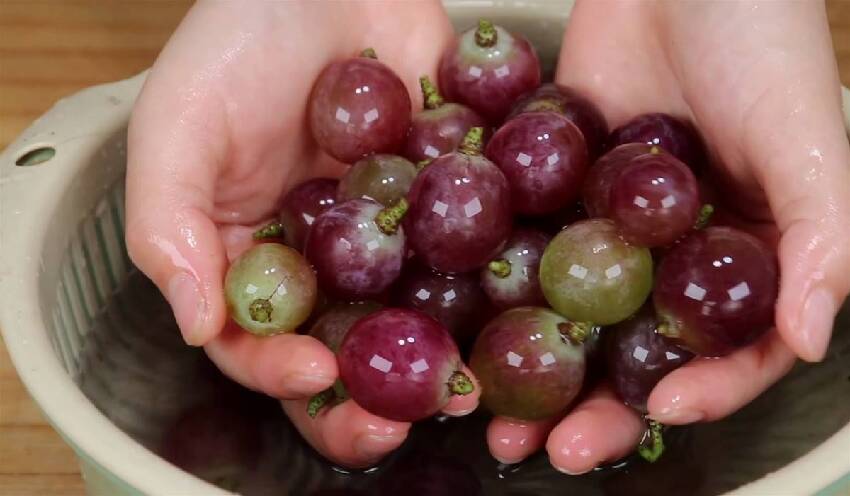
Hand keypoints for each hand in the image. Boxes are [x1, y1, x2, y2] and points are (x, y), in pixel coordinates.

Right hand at [126, 0, 478, 467]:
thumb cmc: (238, 41)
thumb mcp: (177, 127)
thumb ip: (169, 227)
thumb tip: (194, 324)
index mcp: (250, 259)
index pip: (257, 342)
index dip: (281, 371)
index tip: (314, 373)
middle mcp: (321, 262)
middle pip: (341, 350)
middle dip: (367, 397)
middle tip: (401, 420)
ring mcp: (389, 239)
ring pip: (412, 319)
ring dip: (437, 358)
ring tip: (463, 385)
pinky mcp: (446, 206)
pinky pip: (468, 254)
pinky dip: (487, 284)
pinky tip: (507, 309)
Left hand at [487, 0, 849, 472]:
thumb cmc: (765, 45)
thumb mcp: (811, 141)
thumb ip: (822, 241)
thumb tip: (807, 340)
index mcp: (747, 259)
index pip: (732, 352)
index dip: (703, 391)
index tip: (658, 413)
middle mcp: (675, 258)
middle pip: (636, 354)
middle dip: (596, 409)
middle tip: (550, 453)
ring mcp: (610, 230)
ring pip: (570, 318)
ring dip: (534, 371)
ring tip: (490, 419)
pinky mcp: (557, 194)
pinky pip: (527, 252)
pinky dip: (496, 293)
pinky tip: (461, 325)